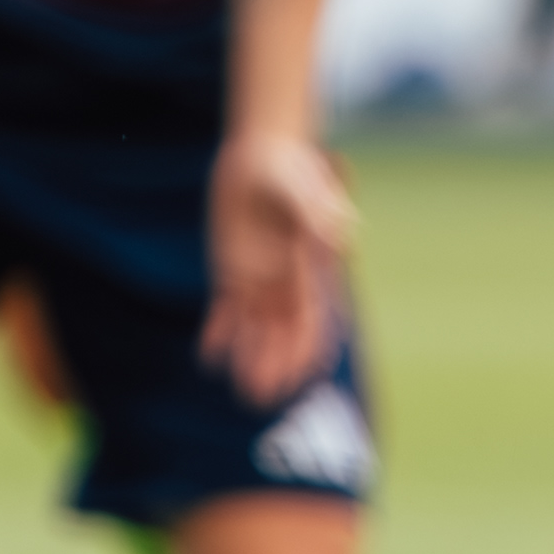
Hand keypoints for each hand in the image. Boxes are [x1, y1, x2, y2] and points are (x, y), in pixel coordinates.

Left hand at [201, 129, 355, 407]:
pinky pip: (227, 313)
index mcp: (309, 270)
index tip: (302, 377)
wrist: (260, 156)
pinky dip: (220, 334)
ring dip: (252, 360)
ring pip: (257, 332)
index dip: (309, 349)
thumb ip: (318, 216)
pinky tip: (208, 355)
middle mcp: (286, 283)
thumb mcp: (300, 188)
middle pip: (285, 335)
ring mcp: (259, 281)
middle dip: (277, 366)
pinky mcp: (234, 273)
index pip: (314, 319)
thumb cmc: (288, 169)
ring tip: (242, 390)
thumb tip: (345, 242)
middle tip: (262, 397)